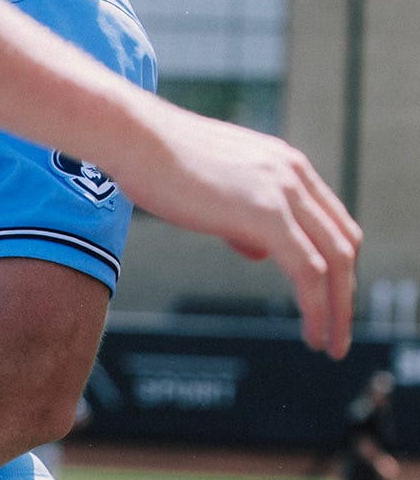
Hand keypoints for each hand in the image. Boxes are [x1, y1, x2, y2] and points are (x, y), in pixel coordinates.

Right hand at [109, 98, 360, 360]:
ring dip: (340, 309)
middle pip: (344, 241)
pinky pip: (309, 271)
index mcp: (283, 162)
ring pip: (336, 260)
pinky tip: (312, 332)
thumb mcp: (212, 185)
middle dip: (347, 291)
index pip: (332, 219)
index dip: (338, 263)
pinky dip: (318, 308)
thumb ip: (242, 216)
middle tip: (340, 329)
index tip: (331, 295)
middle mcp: (293, 172)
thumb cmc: (156, 159)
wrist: (132, 136)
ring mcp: (283, 190)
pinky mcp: (267, 214)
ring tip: (331, 343)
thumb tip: (261, 250)